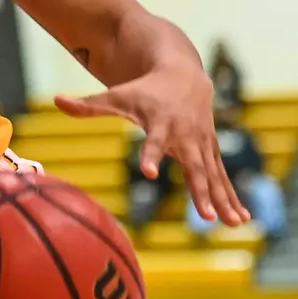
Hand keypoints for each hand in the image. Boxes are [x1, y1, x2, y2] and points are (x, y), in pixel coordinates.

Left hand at [56, 67, 251, 226]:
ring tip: (233, 224)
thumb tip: (55, 100)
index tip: (149, 173)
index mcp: (161, 123)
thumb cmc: (144, 89)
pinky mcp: (210, 151)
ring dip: (224, 200)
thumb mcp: (116, 95)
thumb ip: (89, 105)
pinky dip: (232, 197)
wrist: (184, 74)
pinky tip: (241, 219)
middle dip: (201, 192)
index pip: (154, 141)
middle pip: (194, 167)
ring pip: (214, 176)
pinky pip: (223, 177)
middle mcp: (186, 135)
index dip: (151, 155)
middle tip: (206, 216)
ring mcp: (202, 144)